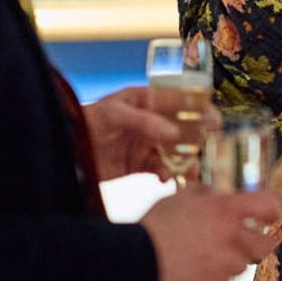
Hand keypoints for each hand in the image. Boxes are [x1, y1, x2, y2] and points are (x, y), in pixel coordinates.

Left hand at [85, 85, 218, 181]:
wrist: (65, 151)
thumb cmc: (88, 121)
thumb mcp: (115, 113)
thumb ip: (145, 121)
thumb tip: (175, 133)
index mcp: (149, 100)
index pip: (181, 102)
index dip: (200, 110)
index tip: (215, 121)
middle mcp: (153, 121)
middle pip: (184, 129)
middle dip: (198, 141)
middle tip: (210, 153)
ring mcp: (148, 143)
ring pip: (176, 152)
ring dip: (186, 162)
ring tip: (190, 173)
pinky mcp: (141, 164)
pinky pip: (163, 169)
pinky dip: (170, 175)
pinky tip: (168, 180)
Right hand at [140, 185, 281, 280]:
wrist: (134, 268)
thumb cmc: (156, 228)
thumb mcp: (180, 198)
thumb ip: (204, 192)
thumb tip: (214, 190)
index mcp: (226, 211)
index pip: (268, 206)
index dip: (275, 208)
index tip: (274, 211)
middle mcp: (231, 240)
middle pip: (267, 245)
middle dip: (263, 241)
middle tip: (253, 237)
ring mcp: (223, 267)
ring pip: (243, 263)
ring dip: (234, 257)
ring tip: (211, 250)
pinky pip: (223, 279)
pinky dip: (216, 273)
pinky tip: (197, 265)